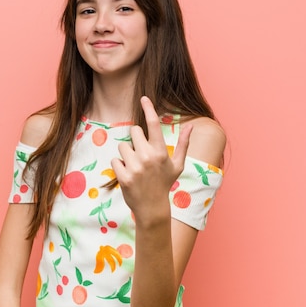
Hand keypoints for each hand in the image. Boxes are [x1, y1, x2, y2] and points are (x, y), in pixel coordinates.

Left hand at [111, 96, 191, 222]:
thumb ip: (183, 144)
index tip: (143, 98)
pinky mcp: (123, 177)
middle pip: (133, 131)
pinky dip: (119, 166)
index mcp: (161, 152)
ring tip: (135, 167)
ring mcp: (135, 167)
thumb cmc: (164, 183)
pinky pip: (115, 160)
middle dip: (135, 140)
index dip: (148, 109)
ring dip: (126, 154)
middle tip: (141, 155)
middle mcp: (148, 157)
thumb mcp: (177, 164)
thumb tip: (190, 125)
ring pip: (122, 146)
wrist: (152, 208)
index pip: (154, 125)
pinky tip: (128, 175)